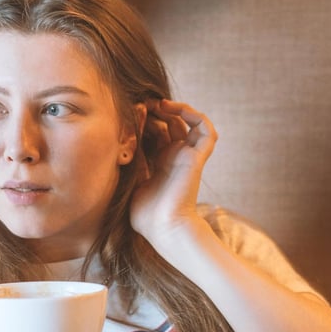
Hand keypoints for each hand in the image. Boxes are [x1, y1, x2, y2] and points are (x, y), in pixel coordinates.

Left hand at [129, 99, 216, 252]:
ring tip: (159, 104)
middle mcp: (175, 157)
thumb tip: (124, 134)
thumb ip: (132, 157)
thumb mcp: (132, 180)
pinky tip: (175, 109)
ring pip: (190, 122)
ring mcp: (187, 156)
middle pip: (171, 123)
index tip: (131, 111)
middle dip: (158, 110)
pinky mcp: (196, 158)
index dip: (146, 119)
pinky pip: (206, 131)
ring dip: (176, 108)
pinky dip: (195, 115)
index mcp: (160, 163)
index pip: (156, 132)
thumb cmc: (146, 215)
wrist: (162, 229)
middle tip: (143, 103)